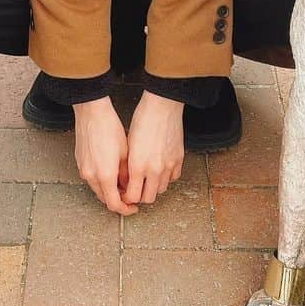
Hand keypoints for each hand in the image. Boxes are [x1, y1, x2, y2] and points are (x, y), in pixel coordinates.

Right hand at [74, 97, 135, 215]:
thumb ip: (126, 175)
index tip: (133, 207)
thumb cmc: (109, 128)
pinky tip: (110, 171)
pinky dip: (101, 181)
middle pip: (104, 199)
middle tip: (129, 195)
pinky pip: (91, 178)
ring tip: (121, 182)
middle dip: (117, 200)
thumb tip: (128, 186)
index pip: (114, 204)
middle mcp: (91, 176)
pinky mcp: (79, 162)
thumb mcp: (126, 154)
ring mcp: (83, 169)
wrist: (91, 112)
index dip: (125, 209)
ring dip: (109, 190)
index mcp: (105, 175)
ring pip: (97, 189)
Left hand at [124, 91, 183, 206]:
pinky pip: (173, 178)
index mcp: (138, 166)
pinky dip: (167, 177)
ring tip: (148, 179)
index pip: (132, 196)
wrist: (162, 107)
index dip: (127, 198)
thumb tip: (127, 180)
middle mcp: (154, 169)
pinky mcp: (179, 159)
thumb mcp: (128, 145)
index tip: (125, 194)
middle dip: (141, 196)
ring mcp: (169, 165)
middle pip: (148, 198)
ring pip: (162, 190)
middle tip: (136, 189)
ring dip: (154, 187)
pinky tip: (161, 170)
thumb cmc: (142, 120)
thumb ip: (128, 166)